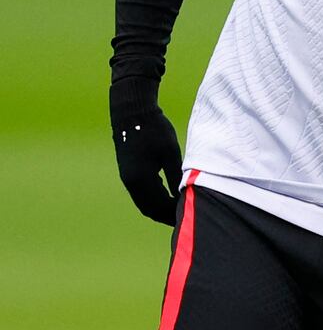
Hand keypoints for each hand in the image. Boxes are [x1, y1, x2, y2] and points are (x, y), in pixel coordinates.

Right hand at [111, 109, 182, 224]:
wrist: (132, 111)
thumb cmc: (154, 129)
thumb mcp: (170, 153)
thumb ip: (176, 176)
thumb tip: (184, 194)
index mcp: (141, 180)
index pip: (158, 207)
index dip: (173, 214)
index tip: (188, 215)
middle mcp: (131, 182)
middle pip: (149, 209)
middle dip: (166, 216)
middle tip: (183, 218)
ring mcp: (127, 177)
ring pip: (144, 202)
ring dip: (159, 208)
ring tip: (177, 210)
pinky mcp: (128, 171)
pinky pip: (141, 193)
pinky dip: (154, 199)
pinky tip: (167, 195)